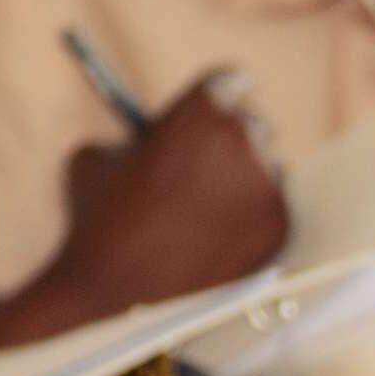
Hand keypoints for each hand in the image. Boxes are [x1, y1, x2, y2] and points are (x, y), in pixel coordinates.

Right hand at [47, 76, 287, 312]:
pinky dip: (247, 221)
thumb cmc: (94, 220)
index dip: (216, 98)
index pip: (230, 81)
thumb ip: (133, 136)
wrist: (110, 294)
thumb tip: (153, 134)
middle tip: (205, 160)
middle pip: (253, 123)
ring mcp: (267, 187)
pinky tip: (209, 238)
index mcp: (198, 113)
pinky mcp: (279, 227)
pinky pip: (271, 210)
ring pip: (267, 169)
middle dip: (230, 139)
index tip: (208, 111)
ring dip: (241, 180)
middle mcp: (242, 141)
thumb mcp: (94, 159)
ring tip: (199, 210)